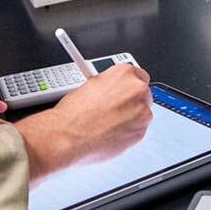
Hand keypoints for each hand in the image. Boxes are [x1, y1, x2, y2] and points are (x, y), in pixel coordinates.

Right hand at [14, 63, 152, 182]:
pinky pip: (138, 130)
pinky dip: (128, 132)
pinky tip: (110, 133)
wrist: (67, 136)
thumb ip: (108, 85)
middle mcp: (137, 90)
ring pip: (142, 113)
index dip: (129, 86)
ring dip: (130, 117)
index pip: (138, 75)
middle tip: (114, 109)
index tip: (124, 92)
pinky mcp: (140, 132)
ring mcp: (142, 112)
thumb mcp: (90, 85)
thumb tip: (112, 90)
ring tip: (108, 123)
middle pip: (143, 94)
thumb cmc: (73, 112)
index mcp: (124, 73)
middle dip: (131, 102)